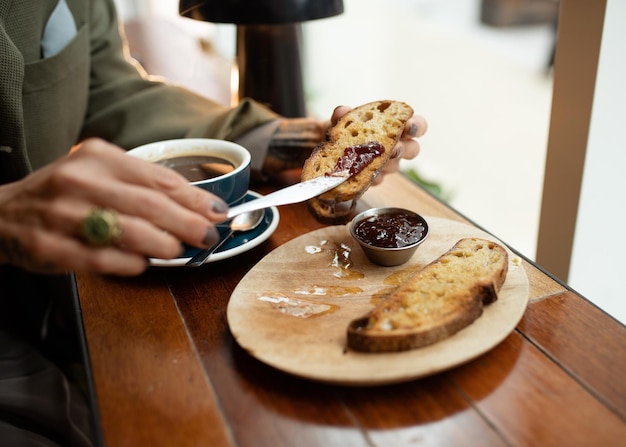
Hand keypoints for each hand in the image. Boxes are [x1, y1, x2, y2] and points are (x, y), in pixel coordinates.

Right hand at [0, 138, 227, 275]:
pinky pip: (103, 258)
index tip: (218, 212)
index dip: (195, 198)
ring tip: (179, 250)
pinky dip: (131, 263)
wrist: (3, 212)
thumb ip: (140, 185)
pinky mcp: (51, 245)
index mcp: (98, 156)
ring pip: (130, 231)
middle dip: (188, 224)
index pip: (159, 178)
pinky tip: (143, 263)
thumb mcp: (98, 172)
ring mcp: (63, 213)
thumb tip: (194, 207)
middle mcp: (80, 180)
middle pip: (150, 204)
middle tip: (208, 236)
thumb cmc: (63, 193)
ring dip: (164, 245)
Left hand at [330, 105, 426, 184]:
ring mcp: (387, 164)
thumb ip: (342, 114)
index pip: (418, 126)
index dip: (417, 126)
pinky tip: (357, 174)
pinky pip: (377, 180)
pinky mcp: (374, 178)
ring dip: (385, 163)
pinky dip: (368, 176)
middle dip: (404, 149)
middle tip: (393, 150)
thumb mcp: (341, 120)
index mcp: (396, 127)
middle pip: (413, 150)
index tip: (408, 126)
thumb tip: (342, 111)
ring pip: (395, 167)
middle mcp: (397, 146)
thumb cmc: (343, 129)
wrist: (328, 147)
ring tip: (370, 161)